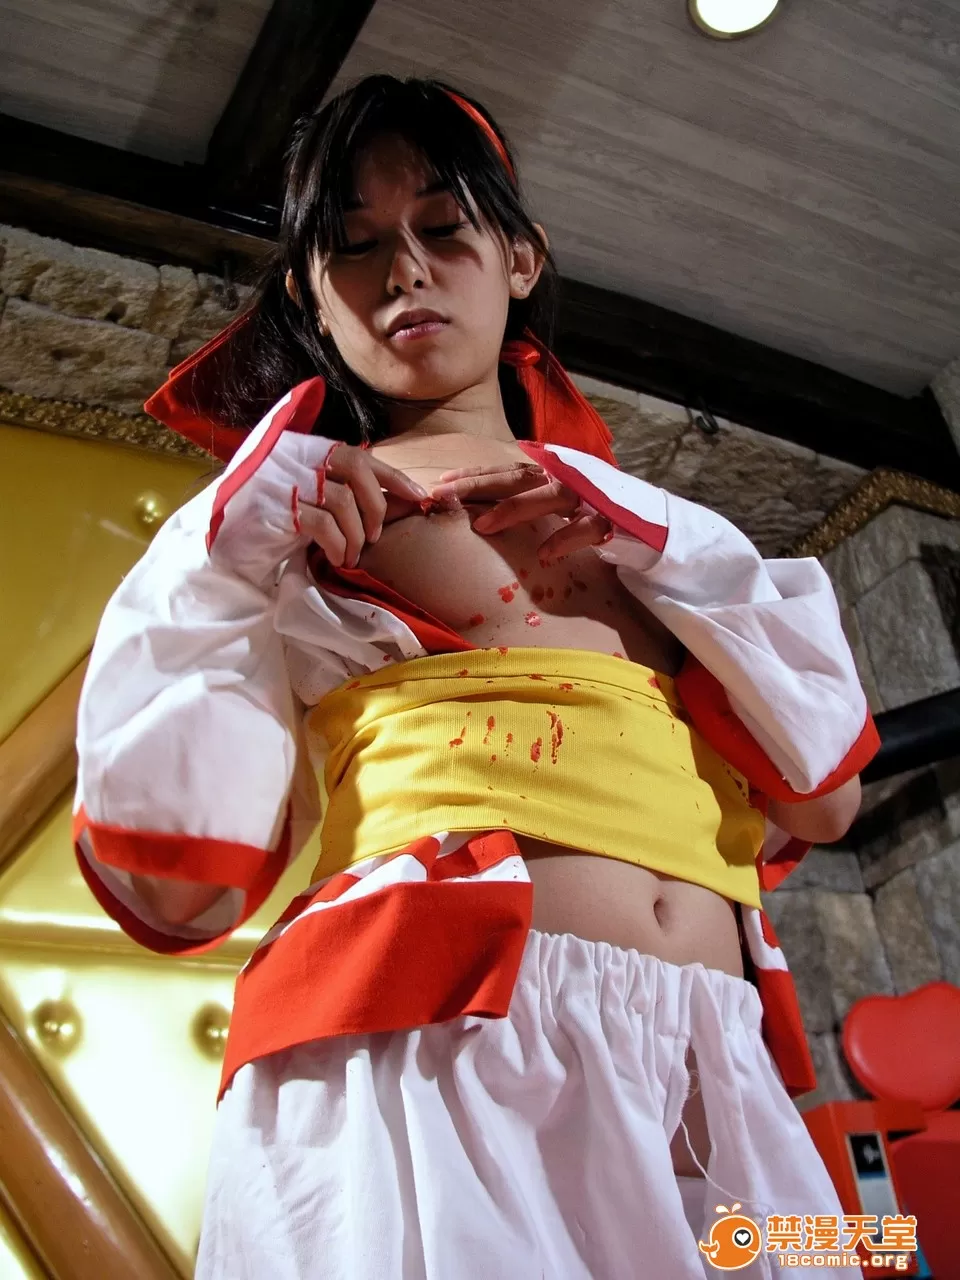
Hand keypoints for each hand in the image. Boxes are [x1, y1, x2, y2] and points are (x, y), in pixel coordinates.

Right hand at [209, 431, 427, 585]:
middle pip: (355, 468)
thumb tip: (394, 498)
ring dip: (356, 534)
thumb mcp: (304, 497)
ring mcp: (280, 479)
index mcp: (301, 448)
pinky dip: (337, 544)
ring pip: (343, 500)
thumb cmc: (266, 522)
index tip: (417, 496)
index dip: (391, 476)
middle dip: (376, 505)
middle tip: (376, 535)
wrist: (217, 545)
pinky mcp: (272, 508)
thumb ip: (336, 488)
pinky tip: (336, 557)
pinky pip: (321, 524)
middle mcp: (290, 456)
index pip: (357, 454)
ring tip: (352, 554)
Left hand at [432, 461, 611, 562]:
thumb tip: (487, 509)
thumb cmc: (599, 512)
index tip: (442, 482)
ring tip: (483, 525)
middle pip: (519, 478)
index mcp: (554, 473)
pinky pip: (586, 527)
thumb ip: (531, 499)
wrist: (652, 523)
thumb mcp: (560, 502)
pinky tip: (545, 554)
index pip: (509, 470)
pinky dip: (565, 538)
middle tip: (445, 495)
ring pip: (549, 496)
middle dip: (480, 485)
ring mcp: (590, 496)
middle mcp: (569, 478)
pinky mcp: (612, 519)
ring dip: (515, 509)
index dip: (476, 474)